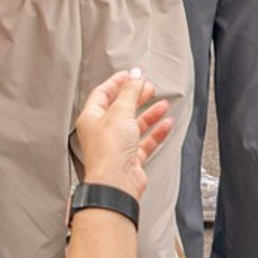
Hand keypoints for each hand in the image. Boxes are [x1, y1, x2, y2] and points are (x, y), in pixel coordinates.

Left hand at [74, 69, 172, 198]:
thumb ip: (130, 91)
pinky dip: (156, 132)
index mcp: (91, 118)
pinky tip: (166, 124)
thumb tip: (135, 75)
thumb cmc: (109, 151)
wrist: (116, 183)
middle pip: (120, 108)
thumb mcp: (121, 112)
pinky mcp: (130, 159)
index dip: (117, 82)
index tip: (131, 75)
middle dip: (136, 96)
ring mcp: (117, 146)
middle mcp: (102, 132)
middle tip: (148, 87)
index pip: (103, 93)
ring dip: (149, 114)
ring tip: (162, 103)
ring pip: (135, 125)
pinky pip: (145, 142)